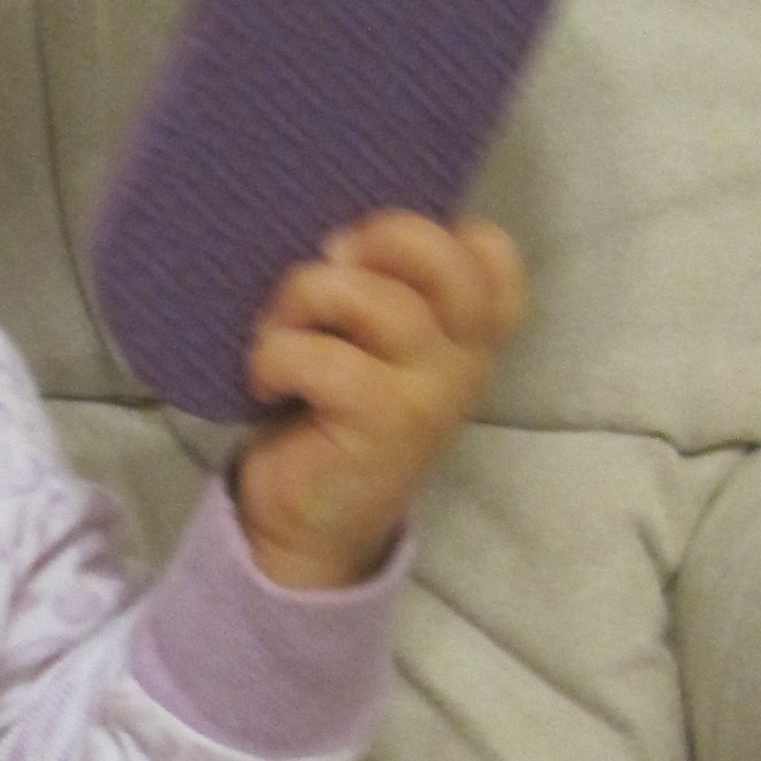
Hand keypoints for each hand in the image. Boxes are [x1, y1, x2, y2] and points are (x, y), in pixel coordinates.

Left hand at [234, 211, 528, 590]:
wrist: (309, 527)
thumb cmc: (328, 420)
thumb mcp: (367, 351)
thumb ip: (379, 293)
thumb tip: (339, 237)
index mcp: (466, 337)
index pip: (493, 259)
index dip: (436, 233)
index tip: (371, 255)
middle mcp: (462, 362)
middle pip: (446, 261)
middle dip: (377, 240)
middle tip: (328, 265)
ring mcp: (429, 393)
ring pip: (375, 300)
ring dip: (304, 301)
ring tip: (279, 335)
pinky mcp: (382, 422)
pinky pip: (324, 356)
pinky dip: (277, 356)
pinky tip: (267, 384)